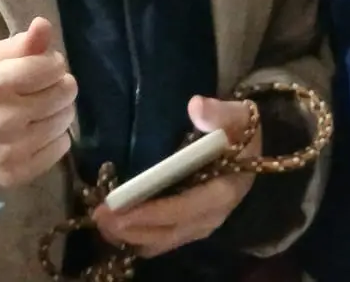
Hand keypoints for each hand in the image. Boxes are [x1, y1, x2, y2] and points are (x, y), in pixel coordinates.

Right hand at [0, 17, 77, 189]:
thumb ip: (19, 43)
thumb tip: (44, 25)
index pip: (52, 67)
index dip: (51, 63)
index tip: (40, 67)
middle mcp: (6, 119)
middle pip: (65, 92)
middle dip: (58, 84)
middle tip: (42, 88)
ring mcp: (14, 150)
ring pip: (66, 119)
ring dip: (58, 110)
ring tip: (39, 109)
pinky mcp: (18, 172)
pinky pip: (61, 147)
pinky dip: (54, 136)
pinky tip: (36, 131)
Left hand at [91, 96, 259, 256]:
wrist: (251, 149)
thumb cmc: (241, 133)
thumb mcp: (236, 117)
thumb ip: (218, 113)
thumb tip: (195, 106)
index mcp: (223, 192)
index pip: (183, 209)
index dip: (150, 212)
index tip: (117, 209)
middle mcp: (211, 217)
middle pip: (166, 232)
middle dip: (130, 227)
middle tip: (98, 215)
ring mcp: (199, 226)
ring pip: (160, 242)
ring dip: (129, 236)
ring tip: (100, 221)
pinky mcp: (189, 229)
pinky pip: (159, 242)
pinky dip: (136, 238)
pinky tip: (115, 227)